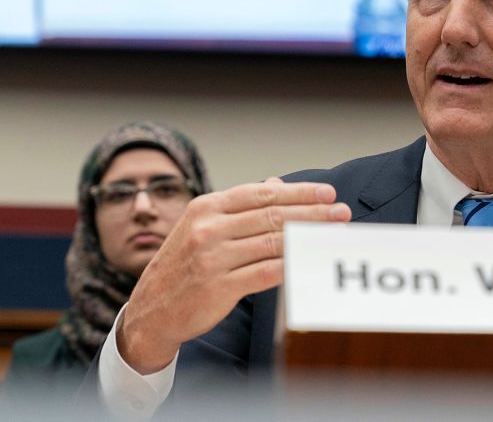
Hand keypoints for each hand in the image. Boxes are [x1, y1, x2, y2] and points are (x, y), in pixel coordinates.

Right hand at [118, 178, 351, 373]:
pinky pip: (266, 272)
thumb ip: (239, 206)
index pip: (262, 193)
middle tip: (341, 211)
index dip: (299, 192)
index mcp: (206, 207)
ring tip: (333, 235)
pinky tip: (312, 261)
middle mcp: (208, 228)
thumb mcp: (202, 226)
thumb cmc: (184, 264)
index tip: (327, 192)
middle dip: (312, 213)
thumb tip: (276, 182)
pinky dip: (292, 266)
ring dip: (309, 237)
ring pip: (273, 242)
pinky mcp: (219, 286)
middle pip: (272, 215)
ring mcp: (213, 257)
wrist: (152, 309)